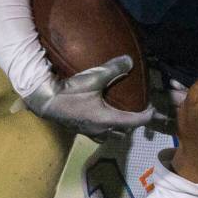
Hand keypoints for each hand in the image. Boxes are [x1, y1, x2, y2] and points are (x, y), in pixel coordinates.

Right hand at [24, 55, 158, 140]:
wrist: (45, 101)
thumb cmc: (70, 92)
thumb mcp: (94, 78)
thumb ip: (113, 69)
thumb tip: (130, 60)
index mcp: (107, 119)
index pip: (134, 121)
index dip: (146, 116)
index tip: (153, 110)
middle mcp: (100, 129)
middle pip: (123, 133)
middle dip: (132, 126)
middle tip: (136, 113)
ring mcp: (88, 132)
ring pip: (109, 137)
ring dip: (117, 130)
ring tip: (119, 119)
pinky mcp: (78, 130)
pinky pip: (97, 134)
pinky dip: (103, 129)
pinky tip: (99, 119)